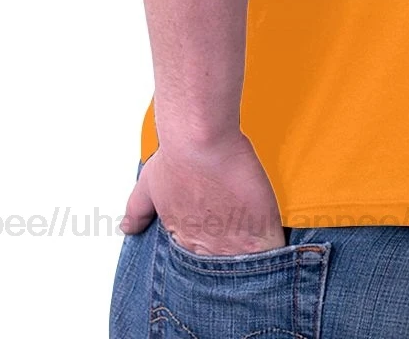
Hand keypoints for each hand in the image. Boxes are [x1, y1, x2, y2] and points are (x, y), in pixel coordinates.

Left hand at [120, 134, 286, 256]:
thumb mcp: (148, 186)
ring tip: (262, 253)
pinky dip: (278, 251)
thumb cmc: (177, 158)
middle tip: (240, 246)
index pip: (197, 261)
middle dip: (231, 260)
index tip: (217, 244)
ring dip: (254, 260)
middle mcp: (207, 246)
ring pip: (248, 264)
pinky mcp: (260, 228)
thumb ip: (138, 209)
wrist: (201, 140)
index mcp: (183, 238)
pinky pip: (273, 251)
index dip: (209, 252)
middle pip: (223, 266)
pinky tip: (281, 249)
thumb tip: (127, 226)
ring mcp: (234, 241)